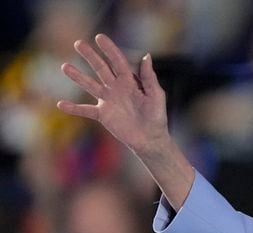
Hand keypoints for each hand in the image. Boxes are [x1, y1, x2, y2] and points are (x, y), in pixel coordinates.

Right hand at [57, 34, 167, 153]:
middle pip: (101, 68)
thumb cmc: (156, 117)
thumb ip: (149, 78)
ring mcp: (108, 100)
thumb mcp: (156, 96)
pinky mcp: (103, 115)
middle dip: (90, 56)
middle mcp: (116, 88)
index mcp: (130, 81)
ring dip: (78, 77)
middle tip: (78, 43)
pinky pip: (85, 110)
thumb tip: (147, 56)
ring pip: (90, 85)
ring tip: (64, 66)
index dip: (110, 50)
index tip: (100, 37)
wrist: (150, 139)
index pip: (118, 62)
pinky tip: (60, 104)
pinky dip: (74, 108)